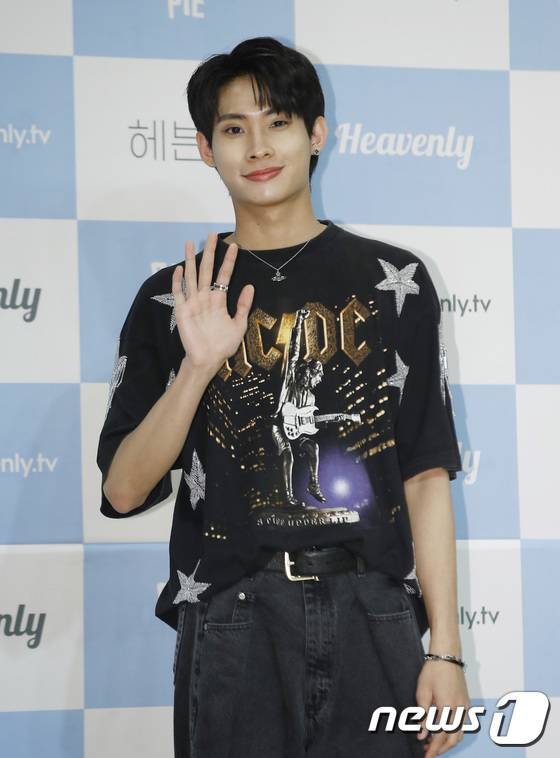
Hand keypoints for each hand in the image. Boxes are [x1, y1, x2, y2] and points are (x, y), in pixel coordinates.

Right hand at [172, 233, 254, 377]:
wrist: (208, 360)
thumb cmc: (223, 345)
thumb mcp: (239, 325)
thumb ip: (243, 306)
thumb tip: (250, 286)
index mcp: (219, 300)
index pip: (224, 276)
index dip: (229, 261)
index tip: (235, 246)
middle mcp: (205, 298)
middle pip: (207, 270)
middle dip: (210, 253)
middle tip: (211, 235)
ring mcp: (193, 303)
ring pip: (192, 277)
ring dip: (190, 260)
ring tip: (189, 242)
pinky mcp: (182, 311)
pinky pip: (179, 293)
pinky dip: (178, 281)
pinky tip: (179, 268)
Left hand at [416, 660, 469, 755]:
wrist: (447, 656)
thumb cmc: (433, 670)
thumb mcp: (422, 691)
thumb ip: (422, 715)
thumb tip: (421, 734)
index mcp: (447, 707)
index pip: (440, 736)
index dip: (433, 749)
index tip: (425, 756)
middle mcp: (459, 710)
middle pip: (452, 739)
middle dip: (440, 749)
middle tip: (428, 752)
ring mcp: (465, 707)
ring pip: (459, 734)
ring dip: (447, 742)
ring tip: (433, 744)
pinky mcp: (466, 704)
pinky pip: (462, 725)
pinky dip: (453, 733)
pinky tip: (442, 731)